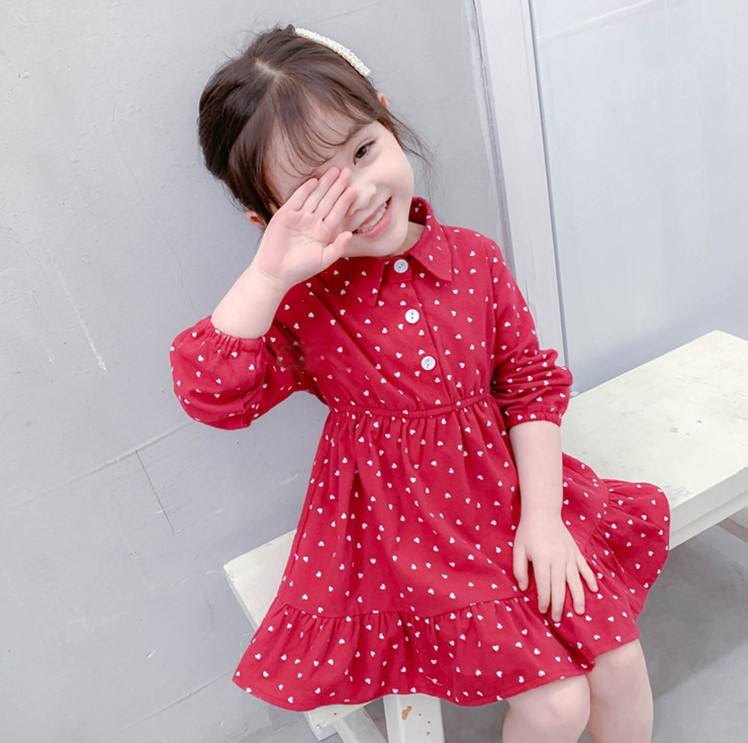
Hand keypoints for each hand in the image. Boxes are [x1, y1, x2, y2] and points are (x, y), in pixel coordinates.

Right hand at [251, 166, 358, 288]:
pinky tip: (314, 181)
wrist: (275, 273)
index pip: (337, 213)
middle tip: (347, 171)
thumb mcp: (323, 260)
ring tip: (334, 171)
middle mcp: (312, 222)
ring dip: (324, 184)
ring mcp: (299, 217)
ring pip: (314, 197)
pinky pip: (296, 200)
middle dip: (337, 186)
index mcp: (323, 232)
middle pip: (328, 201)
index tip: (354, 189)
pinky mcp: (285, 215)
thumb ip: (337, 248)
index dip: (345, 201)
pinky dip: (304, 190)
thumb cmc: (299, 269)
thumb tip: (349, 234)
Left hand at [513, 513, 598, 622]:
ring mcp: (569, 555)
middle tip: (558, 619)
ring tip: (580, 612)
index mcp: (542, 558)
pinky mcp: (576, 551)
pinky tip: (593, 590)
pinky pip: (584, 567)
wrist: (543, 512)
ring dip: (578, 597)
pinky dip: (590, 579)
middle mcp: (557, 559)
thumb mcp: (518, 549)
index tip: (542, 611)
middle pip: (560, 587)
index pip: (544, 585)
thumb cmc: (528, 532)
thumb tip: (523, 588)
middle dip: (559, 605)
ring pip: (575, 580)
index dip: (543, 600)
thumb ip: (519, 569)